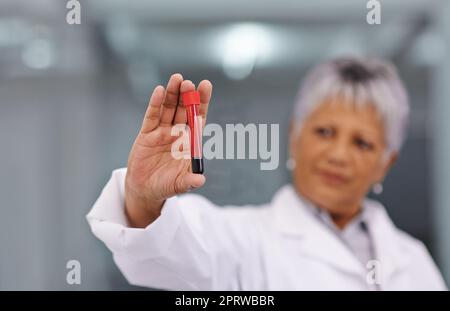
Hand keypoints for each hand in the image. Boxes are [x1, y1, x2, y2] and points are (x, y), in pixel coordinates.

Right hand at [124, 73, 212, 227]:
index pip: (198, 118)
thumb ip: (189, 181)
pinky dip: (155, 104)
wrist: (145, 190)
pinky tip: (159, 91)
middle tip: (190, 83)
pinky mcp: (147, 134)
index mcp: (189, 142)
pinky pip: (152, 116)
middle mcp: (177, 133)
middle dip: (187, 96)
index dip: (202, 102)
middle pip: (184, 110)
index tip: (206, 85)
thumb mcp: (179, 185)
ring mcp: (162, 132)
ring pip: (169, 109)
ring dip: (173, 94)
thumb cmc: (167, 186)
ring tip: (177, 79)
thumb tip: (200, 180)